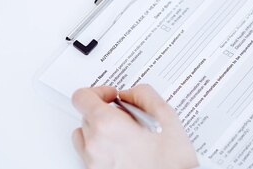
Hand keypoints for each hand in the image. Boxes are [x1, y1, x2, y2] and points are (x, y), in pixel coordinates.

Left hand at [71, 85, 198, 168]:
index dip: (98, 91)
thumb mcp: (165, 115)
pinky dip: (102, 147)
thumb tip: (130, 94)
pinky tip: (123, 148)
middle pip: (85, 115)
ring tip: (124, 134)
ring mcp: (93, 162)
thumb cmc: (171, 160)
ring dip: (100, 129)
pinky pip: (89, 154)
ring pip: (85, 135)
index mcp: (108, 125)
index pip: (82, 96)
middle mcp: (95, 144)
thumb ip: (143, 95)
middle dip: (105, 111)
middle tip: (127, 116)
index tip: (112, 95)